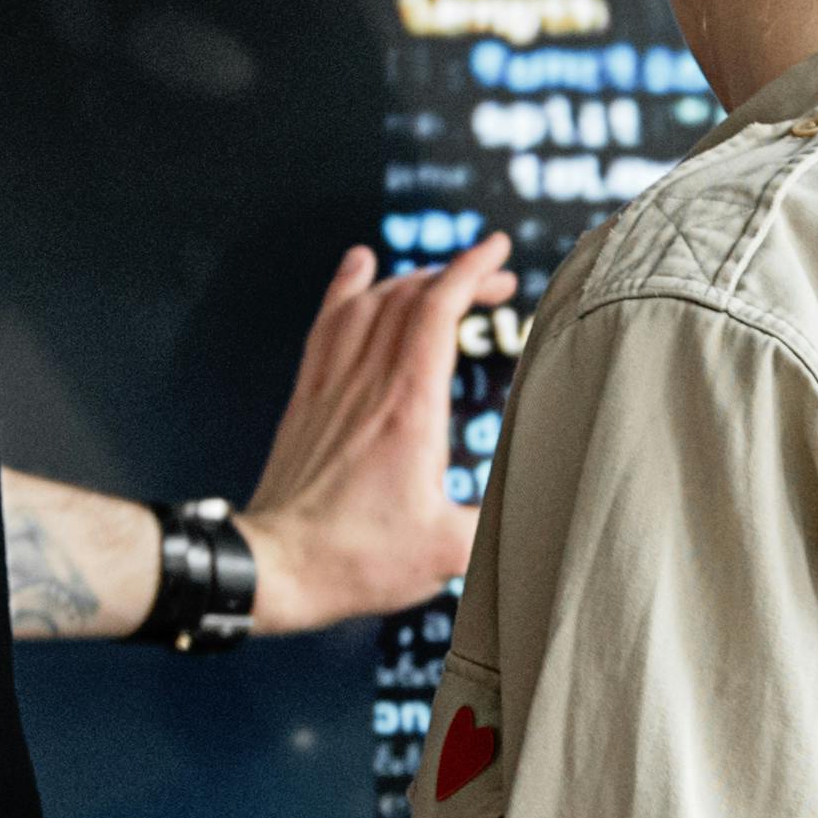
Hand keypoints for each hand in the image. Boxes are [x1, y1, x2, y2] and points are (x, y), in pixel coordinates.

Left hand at [236, 237, 518, 636]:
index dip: (472, 271)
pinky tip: (359, 265)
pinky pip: (328, 323)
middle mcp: (368, 384)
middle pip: (411, 296)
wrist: (275, 567)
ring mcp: (332, 386)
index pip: (440, 311)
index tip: (499, 251)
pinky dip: (346, 287)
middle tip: (498, 279)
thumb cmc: (355, 560)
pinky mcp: (308, 399)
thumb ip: (498, 525)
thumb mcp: (447, 552)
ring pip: (370, 302)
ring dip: (412, 277)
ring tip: (444, 276)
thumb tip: (543, 514)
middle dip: (459, 274)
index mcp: (409, 409)